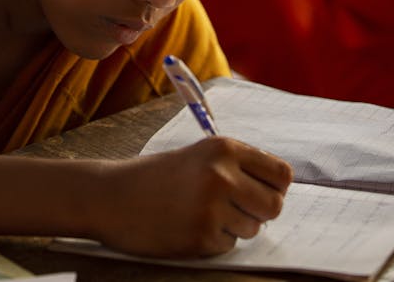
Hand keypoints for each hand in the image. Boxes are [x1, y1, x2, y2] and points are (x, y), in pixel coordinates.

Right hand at [95, 136, 292, 257]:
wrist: (111, 196)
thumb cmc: (156, 177)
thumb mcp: (199, 156)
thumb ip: (237, 167)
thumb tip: (278, 190)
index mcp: (224, 148)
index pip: (281, 173)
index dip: (274, 187)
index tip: (261, 192)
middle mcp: (222, 175)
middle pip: (274, 205)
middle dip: (259, 212)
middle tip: (235, 210)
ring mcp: (212, 207)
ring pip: (253, 228)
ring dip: (233, 227)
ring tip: (201, 214)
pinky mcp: (201, 236)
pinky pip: (228, 245)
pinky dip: (213, 241)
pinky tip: (187, 226)